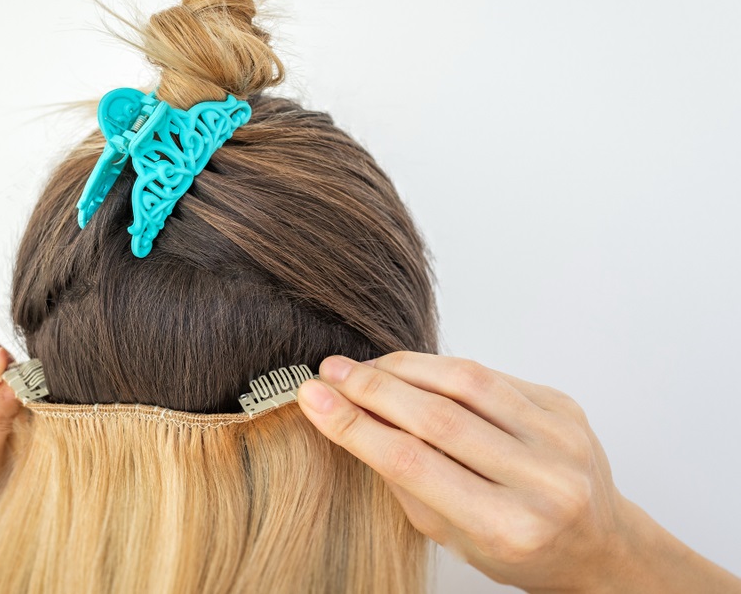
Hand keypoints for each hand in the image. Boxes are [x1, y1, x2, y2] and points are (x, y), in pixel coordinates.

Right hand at [296, 351, 631, 593]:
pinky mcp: (564, 405)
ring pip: (465, 382)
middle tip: (329, 372)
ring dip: (403, 367)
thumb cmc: (520, 549)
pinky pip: (491, 375)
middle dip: (372, 388)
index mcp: (507, 526)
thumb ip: (408, 482)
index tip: (315, 399)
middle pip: (437, 417)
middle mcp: (541, 480)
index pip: (413, 463)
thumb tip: (351, 417)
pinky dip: (442, 369)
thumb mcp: (455, 538)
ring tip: (362, 365)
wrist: (600, 542)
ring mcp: (559, 437)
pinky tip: (411, 370)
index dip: (355, 426)